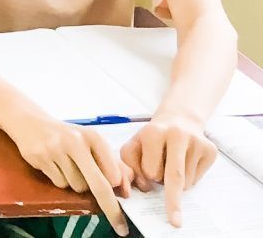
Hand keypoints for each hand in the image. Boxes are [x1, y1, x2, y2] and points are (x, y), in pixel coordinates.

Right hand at [8, 113, 129, 234]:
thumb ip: (112, 165)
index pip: (112, 173)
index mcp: (93, 136)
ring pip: (77, 187)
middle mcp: (75, 141)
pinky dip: (60, 179)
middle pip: (97, 185)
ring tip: (68, 167)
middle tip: (119, 225)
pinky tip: (55, 165)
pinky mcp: (39, 157)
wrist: (29, 121)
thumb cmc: (68, 136)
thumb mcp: (91, 144)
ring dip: (76, 184)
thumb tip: (126, 190)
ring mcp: (55, 149)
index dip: (119, 193)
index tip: (126, 208)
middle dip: (109, 207)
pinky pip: (59, 183)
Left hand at [122, 112, 217, 226]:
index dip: (149, 177)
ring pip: (187, 181)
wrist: (178, 120)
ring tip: (172, 163)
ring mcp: (197, 142)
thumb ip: (129, 165)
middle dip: (173, 200)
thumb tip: (145, 187)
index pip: (151, 170)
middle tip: (175, 221)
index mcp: (153, 132)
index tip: (149, 178)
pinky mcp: (211, 150)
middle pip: (175, 176)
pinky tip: (185, 162)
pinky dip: (189, 179)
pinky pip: (198, 178)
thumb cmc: (152, 138)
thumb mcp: (134, 146)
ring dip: (176, 184)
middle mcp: (177, 134)